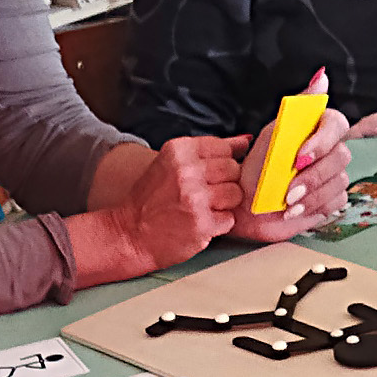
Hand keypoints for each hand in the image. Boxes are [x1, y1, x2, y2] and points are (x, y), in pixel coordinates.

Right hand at [112, 131, 245, 270]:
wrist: (130, 235)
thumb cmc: (152, 200)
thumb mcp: (172, 164)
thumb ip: (208, 151)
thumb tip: (245, 142)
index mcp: (179, 151)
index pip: (224, 148)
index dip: (223, 163)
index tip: (208, 175)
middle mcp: (186, 171)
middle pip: (233, 169)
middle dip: (225, 183)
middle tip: (206, 194)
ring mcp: (195, 198)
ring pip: (235, 194)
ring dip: (225, 204)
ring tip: (205, 209)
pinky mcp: (202, 224)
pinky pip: (229, 219)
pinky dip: (219, 225)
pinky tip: (201, 223)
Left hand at [233, 87, 353, 245]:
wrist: (247, 205)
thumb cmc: (258, 169)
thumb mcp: (272, 135)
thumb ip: (297, 108)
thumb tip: (321, 77)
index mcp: (316, 129)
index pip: (337, 124)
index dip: (322, 142)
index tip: (299, 158)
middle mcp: (329, 150)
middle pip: (341, 156)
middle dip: (313, 176)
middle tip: (289, 189)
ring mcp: (332, 176)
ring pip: (339, 181)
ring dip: (310, 194)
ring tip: (286, 201)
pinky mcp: (331, 199)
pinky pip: (336, 201)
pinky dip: (312, 207)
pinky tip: (293, 210)